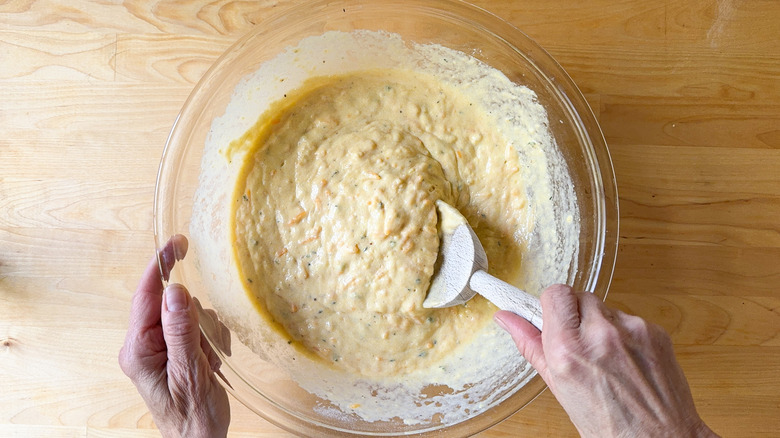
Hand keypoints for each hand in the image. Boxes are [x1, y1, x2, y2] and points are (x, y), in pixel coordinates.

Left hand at [119, 235, 229, 437]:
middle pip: (171, 304)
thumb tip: (175, 291)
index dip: (160, 266)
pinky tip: (212, 361)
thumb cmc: (192, 418)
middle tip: (208, 343)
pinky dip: (210, 339)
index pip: (146, 296)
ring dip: (206, 332)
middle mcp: (144, 345)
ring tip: (210, 361)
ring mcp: (160, 347)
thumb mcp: (190, 373)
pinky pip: (196, 327)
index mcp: (138, 349)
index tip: (176, 244)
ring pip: (188, 314)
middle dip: (196, 317)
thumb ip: (181, 331)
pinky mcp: (175, 351)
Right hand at [495, 284, 717, 437]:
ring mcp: (632, 330)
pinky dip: (625, 335)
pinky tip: (627, 362)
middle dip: (576, 316)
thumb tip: (508, 320)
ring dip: (601, 325)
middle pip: (579, 297)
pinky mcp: (655, 332)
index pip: (554, 293)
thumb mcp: (559, 388)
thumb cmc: (609, 426)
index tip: (551, 316)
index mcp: (568, 349)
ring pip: (606, 308)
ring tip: (606, 360)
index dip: (551, 305)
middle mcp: (600, 334)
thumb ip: (531, 345)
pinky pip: (630, 320)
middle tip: (579, 344)